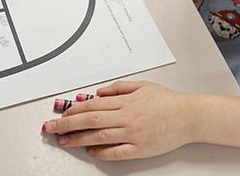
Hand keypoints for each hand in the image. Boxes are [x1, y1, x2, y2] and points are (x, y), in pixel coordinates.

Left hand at [42, 81, 194, 159]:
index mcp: (127, 101)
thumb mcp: (142, 86)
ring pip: (99, 136)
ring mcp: (133, 133)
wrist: (189, 116)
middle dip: (66, 124)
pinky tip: (90, 151)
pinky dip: (102, 152)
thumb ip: (119, 88)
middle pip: (90, 119)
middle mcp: (127, 117)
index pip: (93, 104)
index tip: (61, 114)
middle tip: (50, 128)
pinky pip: (116, 152)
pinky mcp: (140, 148)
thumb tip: (98, 92)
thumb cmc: (168, 101)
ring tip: (63, 141)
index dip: (73, 110)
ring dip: (78, 139)